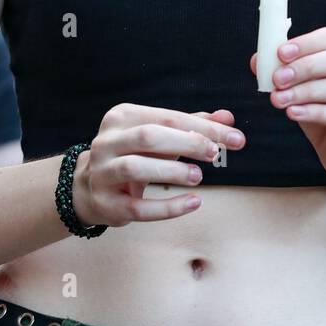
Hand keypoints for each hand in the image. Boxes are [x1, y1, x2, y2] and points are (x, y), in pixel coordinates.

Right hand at [74, 104, 244, 225]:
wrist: (89, 188)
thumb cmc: (134, 155)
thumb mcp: (161, 136)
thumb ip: (193, 126)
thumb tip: (228, 118)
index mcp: (122, 117)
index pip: (168, 117)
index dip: (204, 127)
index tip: (235, 138)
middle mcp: (107, 142)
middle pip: (148, 137)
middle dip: (186, 143)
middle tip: (214, 154)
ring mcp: (102, 173)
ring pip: (136, 168)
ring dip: (172, 171)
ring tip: (198, 176)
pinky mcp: (107, 204)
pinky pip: (138, 207)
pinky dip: (168, 207)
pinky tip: (193, 203)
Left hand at [250, 26, 325, 182]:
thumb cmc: (323, 106)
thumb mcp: (302, 84)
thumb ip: (284, 68)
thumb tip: (257, 60)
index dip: (308, 43)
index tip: (281, 53)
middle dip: (308, 67)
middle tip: (278, 78)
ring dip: (307, 92)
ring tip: (279, 99)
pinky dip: (315, 113)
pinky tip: (293, 113)